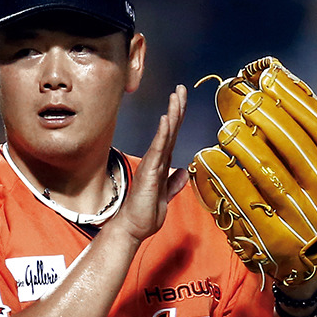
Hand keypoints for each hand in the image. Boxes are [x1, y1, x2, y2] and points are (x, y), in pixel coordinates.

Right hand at [114, 84, 187, 243]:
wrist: (133, 228)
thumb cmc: (145, 214)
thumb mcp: (166, 196)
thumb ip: (174, 183)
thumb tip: (184, 171)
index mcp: (161, 164)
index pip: (172, 136)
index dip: (178, 117)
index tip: (181, 99)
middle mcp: (156, 161)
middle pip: (169, 130)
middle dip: (176, 108)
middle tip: (181, 88)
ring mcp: (152, 165)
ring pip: (165, 135)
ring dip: (171, 115)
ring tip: (176, 96)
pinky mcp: (149, 172)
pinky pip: (158, 150)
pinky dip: (163, 134)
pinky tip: (166, 119)